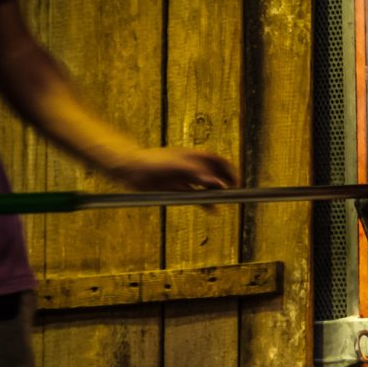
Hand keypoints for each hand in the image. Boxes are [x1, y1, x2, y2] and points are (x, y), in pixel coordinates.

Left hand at [108, 147, 237, 191]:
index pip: (216, 161)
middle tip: (234, 191)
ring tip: (224, 200)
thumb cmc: (153, 163)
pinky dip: (204, 203)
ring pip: (205, 185)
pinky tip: (212, 210)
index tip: (236, 180)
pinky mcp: (176, 189)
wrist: (131, 169)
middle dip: (226, 181)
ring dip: (216, 192)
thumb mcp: (178, 167)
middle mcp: (191, 166)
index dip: (228, 169)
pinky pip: (195, 196)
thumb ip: (198, 174)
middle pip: (214, 173)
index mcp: (193, 156)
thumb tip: (217, 183)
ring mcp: (184, 178)